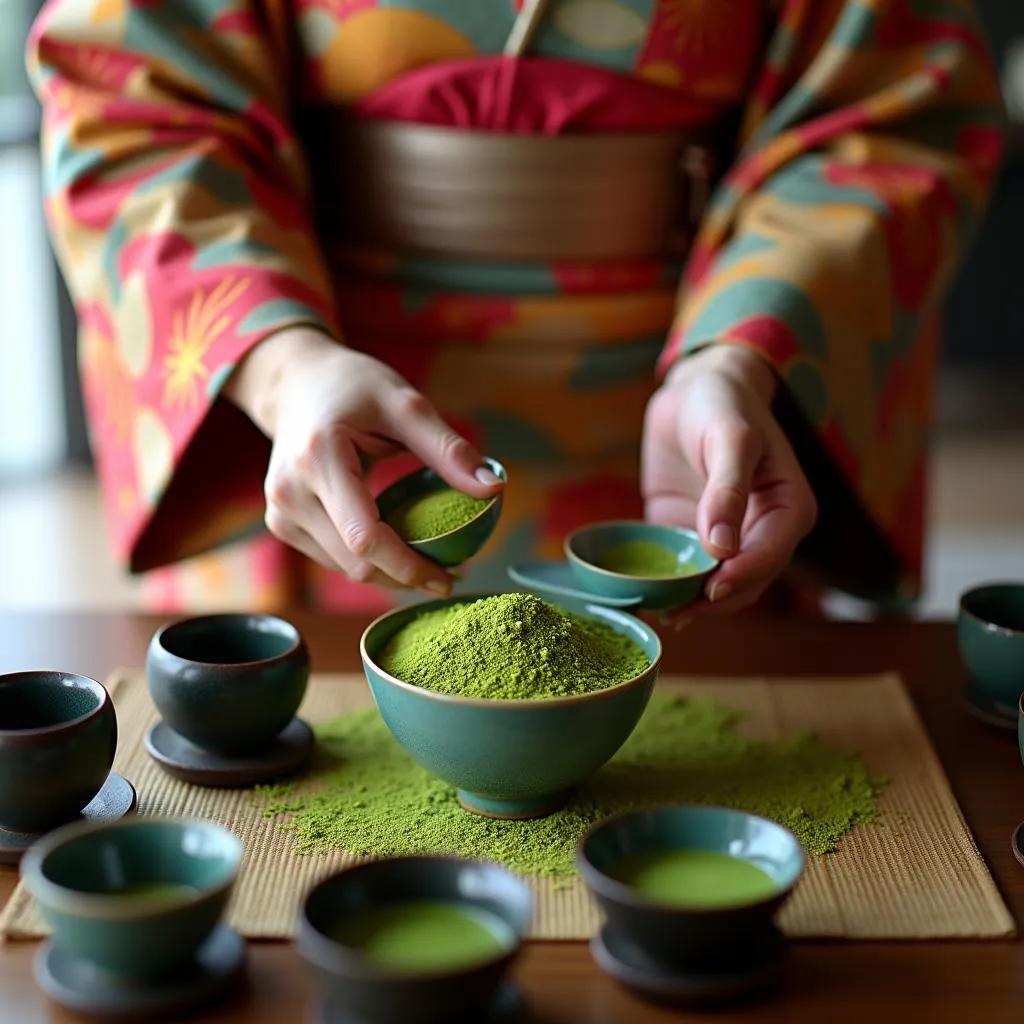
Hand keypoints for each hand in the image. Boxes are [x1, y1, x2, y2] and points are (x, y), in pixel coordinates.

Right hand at [223, 328, 502, 592]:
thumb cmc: (351, 386)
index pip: (365, 538)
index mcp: (319, 458)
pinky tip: (397, 546)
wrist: (295, 383)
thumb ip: (448, 449)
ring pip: (344, 568)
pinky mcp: (282, 523)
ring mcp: (280, 512)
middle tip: (451, 570)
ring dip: (389, 573)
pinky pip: (333, 558)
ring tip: (431, 559)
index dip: (409, 567)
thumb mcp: (405, 404)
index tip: (450, 577)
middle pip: (356, 563)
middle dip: (406, 575)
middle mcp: (290, 492)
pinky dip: (368, 560)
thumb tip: (493, 489)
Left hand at [641, 344, 816, 619]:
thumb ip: (727, 490)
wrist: (695, 392)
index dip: (742, 577)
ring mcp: (728, 540)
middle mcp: (763, 533)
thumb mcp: (730, 437)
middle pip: (746, 582)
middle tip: (677, 613)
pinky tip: (647, 598)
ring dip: (692, 604)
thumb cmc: (722, 405)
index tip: (711, 590)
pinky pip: (684, 571)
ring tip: (661, 613)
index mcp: (789, 509)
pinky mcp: (694, 538)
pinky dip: (669, 587)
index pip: (771, 555)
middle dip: (714, 601)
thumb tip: (721, 549)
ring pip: (717, 587)